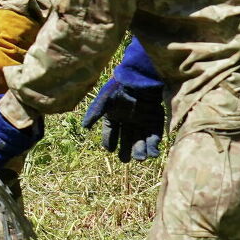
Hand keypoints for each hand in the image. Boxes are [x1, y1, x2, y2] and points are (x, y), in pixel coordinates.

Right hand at [82, 37, 164, 161]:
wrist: (140, 78)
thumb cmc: (120, 88)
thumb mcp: (104, 100)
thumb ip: (95, 114)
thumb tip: (84, 128)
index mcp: (114, 117)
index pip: (110, 133)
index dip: (109, 142)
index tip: (109, 149)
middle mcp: (128, 122)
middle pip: (126, 140)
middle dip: (126, 151)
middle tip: (124, 160)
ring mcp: (142, 123)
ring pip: (140, 141)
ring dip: (140, 151)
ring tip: (140, 159)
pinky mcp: (154, 122)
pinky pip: (154, 137)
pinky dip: (153, 146)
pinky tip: (152, 154)